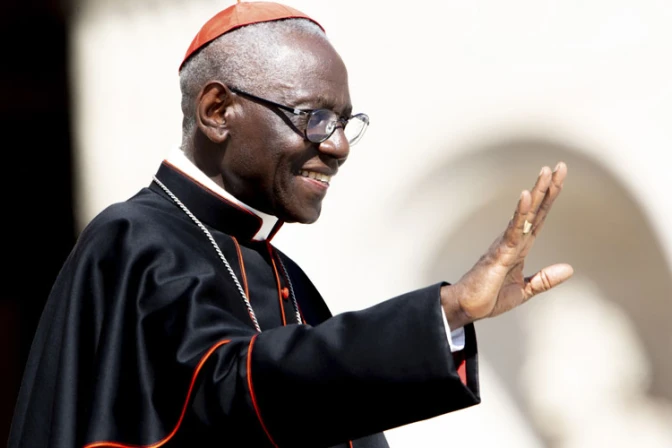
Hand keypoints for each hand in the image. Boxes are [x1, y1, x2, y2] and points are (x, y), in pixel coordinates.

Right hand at [441, 162, 573, 328]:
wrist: (467, 307)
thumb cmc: (488, 297)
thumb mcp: (524, 291)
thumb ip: (545, 279)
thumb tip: (569, 269)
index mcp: (520, 247)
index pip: (539, 218)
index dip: (549, 198)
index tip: (559, 179)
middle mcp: (513, 240)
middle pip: (534, 210)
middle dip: (547, 188)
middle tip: (559, 166)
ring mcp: (506, 244)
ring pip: (525, 214)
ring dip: (536, 192)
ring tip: (546, 172)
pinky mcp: (499, 253)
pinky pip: (513, 230)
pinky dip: (521, 213)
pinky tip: (526, 197)